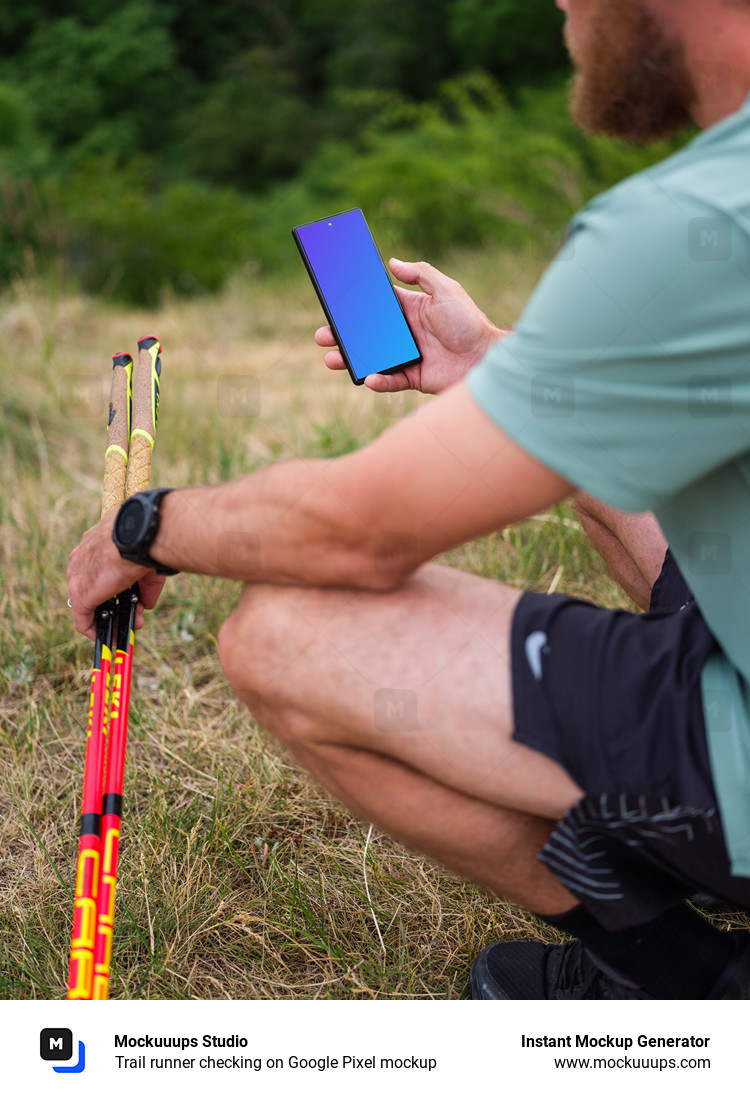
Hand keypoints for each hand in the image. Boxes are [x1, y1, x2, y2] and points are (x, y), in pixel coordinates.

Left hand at [67, 515, 166, 640]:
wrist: (138, 534)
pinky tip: (109, 638)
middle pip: (94, 589)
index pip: (98, 571)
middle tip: (136, 614)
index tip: (131, 597)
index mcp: (95, 545)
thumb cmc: (145, 541)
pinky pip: (82, 619)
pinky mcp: (80, 594)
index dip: (115, 589)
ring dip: (109, 619)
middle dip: (115, 605)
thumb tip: (147, 605)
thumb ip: (146, 587)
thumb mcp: (146, 564)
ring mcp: (78, 577)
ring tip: (129, 627)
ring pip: (89, 604)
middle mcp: (82, 560)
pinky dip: (95, 631)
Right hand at [315, 258, 506, 395]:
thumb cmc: (469, 322)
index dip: (354, 306)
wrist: (487, 358)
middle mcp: (406, 333)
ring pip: (371, 359)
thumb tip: (391, 262)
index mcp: (411, 309)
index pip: (376, 306)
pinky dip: (378, 381)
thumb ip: (420, 274)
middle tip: (322, 335)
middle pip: (366, 334)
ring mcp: (408, 357)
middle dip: (342, 335)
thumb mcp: (446, 289)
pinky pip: (390, 381)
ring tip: (331, 359)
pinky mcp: (414, 379)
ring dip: (350, 360)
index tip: (333, 304)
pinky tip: (368, 378)